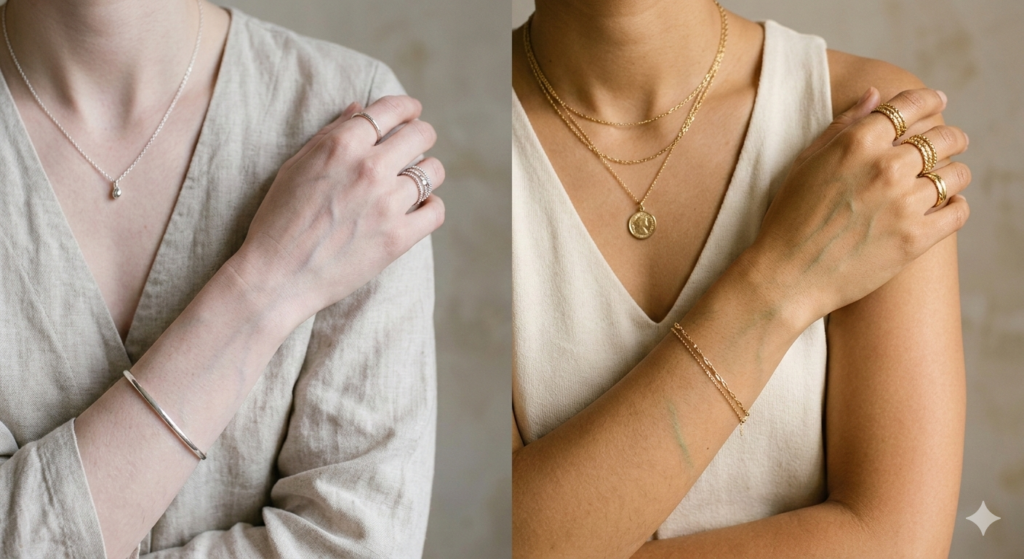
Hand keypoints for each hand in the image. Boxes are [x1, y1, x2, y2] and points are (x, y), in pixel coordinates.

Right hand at [227, 95, 445, 328]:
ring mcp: (387, 204)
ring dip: (427, 172)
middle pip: (421, 135)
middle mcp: (369, 169)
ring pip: (433, 171)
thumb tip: (360, 109)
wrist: (276, 276)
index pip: (392, 109)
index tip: (412, 113)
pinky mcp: (399, 238)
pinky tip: (418, 208)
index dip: (408, 108)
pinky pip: (436, 210)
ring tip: (415, 180)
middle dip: (421, 135)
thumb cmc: (279, 219)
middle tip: (417, 144)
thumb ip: (331, 134)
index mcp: (342, 146)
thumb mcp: (296, 166)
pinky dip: (430, 206)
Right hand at [745, 87, 969, 324]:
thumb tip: (876, 94)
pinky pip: (958, 212)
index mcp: (857, 143)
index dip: (930, 100)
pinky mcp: (916, 239)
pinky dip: (958, 206)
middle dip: (953, 137)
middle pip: (943, 137)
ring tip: (948, 179)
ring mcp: (904, 204)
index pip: (911, 105)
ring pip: (956, 174)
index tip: (938, 102)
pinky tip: (947, 207)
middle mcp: (886, 167)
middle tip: (954, 142)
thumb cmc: (788, 218)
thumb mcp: (806, 163)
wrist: (785, 276)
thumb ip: (843, 126)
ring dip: (955, 173)